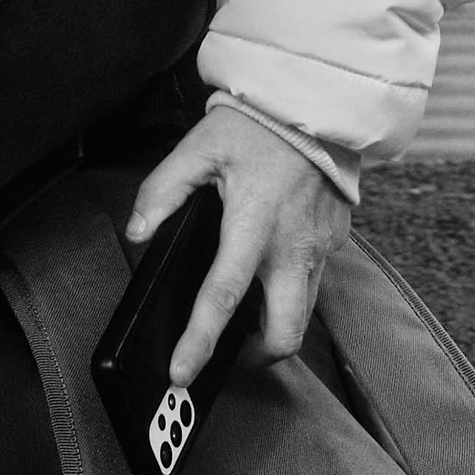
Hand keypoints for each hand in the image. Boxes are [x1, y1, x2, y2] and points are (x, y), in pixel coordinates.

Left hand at [126, 105, 350, 387]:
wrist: (315, 102)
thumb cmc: (254, 125)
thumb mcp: (198, 148)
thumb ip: (162, 191)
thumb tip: (138, 231)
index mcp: (253, 223)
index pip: (222, 296)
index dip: (200, 341)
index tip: (182, 373)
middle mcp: (291, 246)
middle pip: (283, 332)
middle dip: (257, 355)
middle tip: (229, 349)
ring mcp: (319, 247)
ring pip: (304, 315)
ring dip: (277, 326)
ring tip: (247, 315)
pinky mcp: (336, 240)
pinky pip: (315, 282)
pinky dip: (292, 290)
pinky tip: (271, 269)